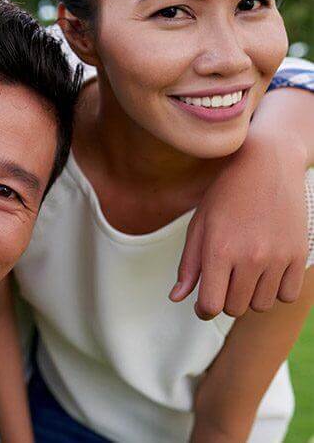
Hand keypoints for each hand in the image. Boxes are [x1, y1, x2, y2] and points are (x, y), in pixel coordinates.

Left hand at [170, 134, 307, 318]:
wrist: (266, 165)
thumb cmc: (225, 195)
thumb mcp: (199, 225)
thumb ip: (188, 265)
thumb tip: (176, 298)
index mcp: (218, 249)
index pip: (211, 305)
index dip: (203, 310)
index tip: (203, 304)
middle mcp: (249, 257)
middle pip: (235, 309)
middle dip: (225, 300)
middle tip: (223, 280)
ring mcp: (277, 256)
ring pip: (260, 305)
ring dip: (249, 296)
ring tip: (244, 271)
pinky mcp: (298, 254)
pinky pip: (286, 295)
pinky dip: (275, 290)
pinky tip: (265, 271)